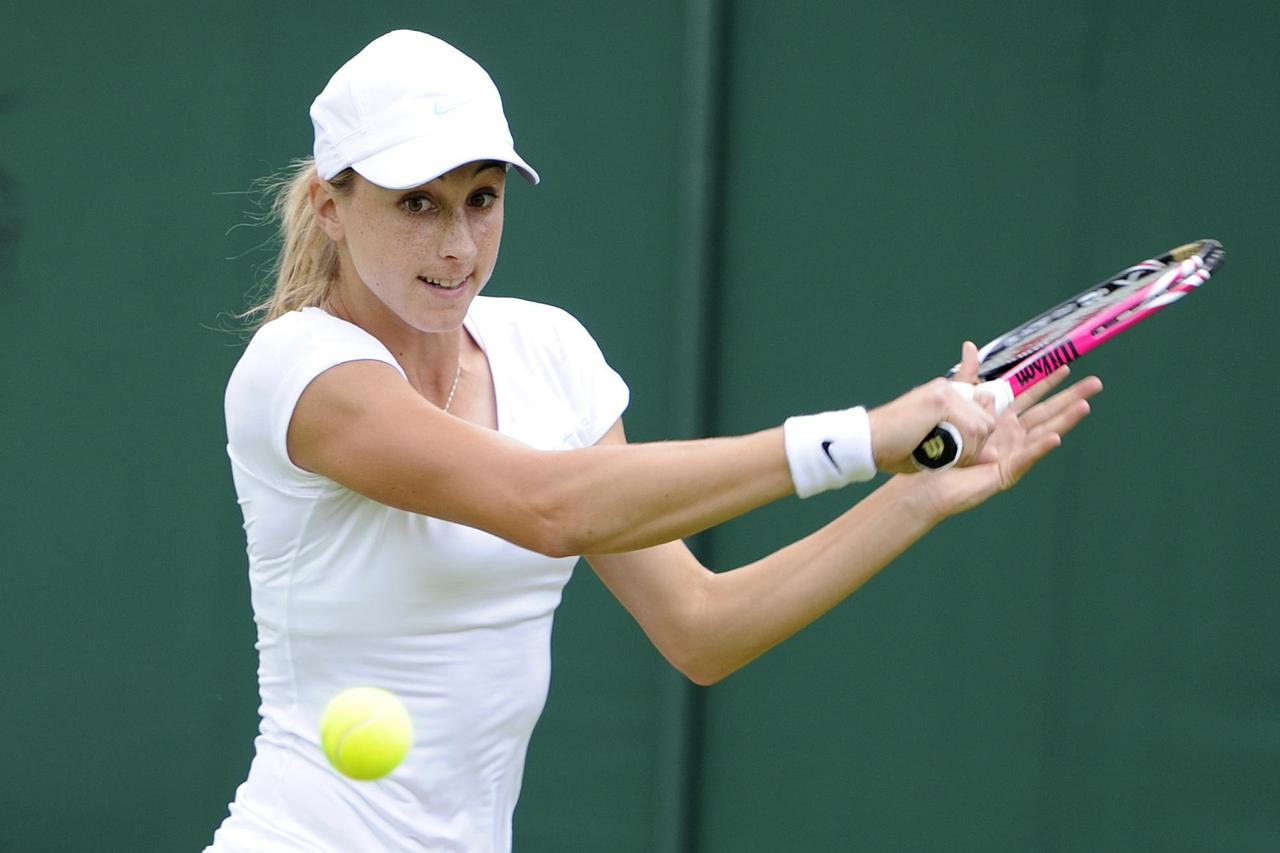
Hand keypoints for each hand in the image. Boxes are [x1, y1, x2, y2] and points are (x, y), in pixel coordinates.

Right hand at [868, 342, 996, 473]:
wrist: (867, 443)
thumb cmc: (894, 448)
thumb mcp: (935, 447)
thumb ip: (966, 447)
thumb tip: (996, 456)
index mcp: (945, 395)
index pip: (982, 417)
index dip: (975, 441)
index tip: (956, 453)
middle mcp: (947, 389)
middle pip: (986, 423)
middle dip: (974, 447)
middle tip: (945, 456)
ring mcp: (945, 392)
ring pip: (982, 428)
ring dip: (967, 450)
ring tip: (938, 454)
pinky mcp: (941, 401)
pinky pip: (971, 430)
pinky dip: (961, 448)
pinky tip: (938, 451)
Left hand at [912, 366, 1103, 518]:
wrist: (928, 477)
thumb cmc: (942, 446)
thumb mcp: (956, 403)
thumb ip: (966, 377)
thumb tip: (969, 347)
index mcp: (1001, 420)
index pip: (1030, 397)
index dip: (1047, 382)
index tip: (1064, 366)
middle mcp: (1011, 436)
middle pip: (1046, 413)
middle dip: (1070, 398)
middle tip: (1095, 384)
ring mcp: (1012, 454)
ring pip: (1044, 433)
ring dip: (1065, 420)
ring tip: (1085, 406)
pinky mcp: (1007, 471)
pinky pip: (1026, 458)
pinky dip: (1040, 448)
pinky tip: (1056, 438)